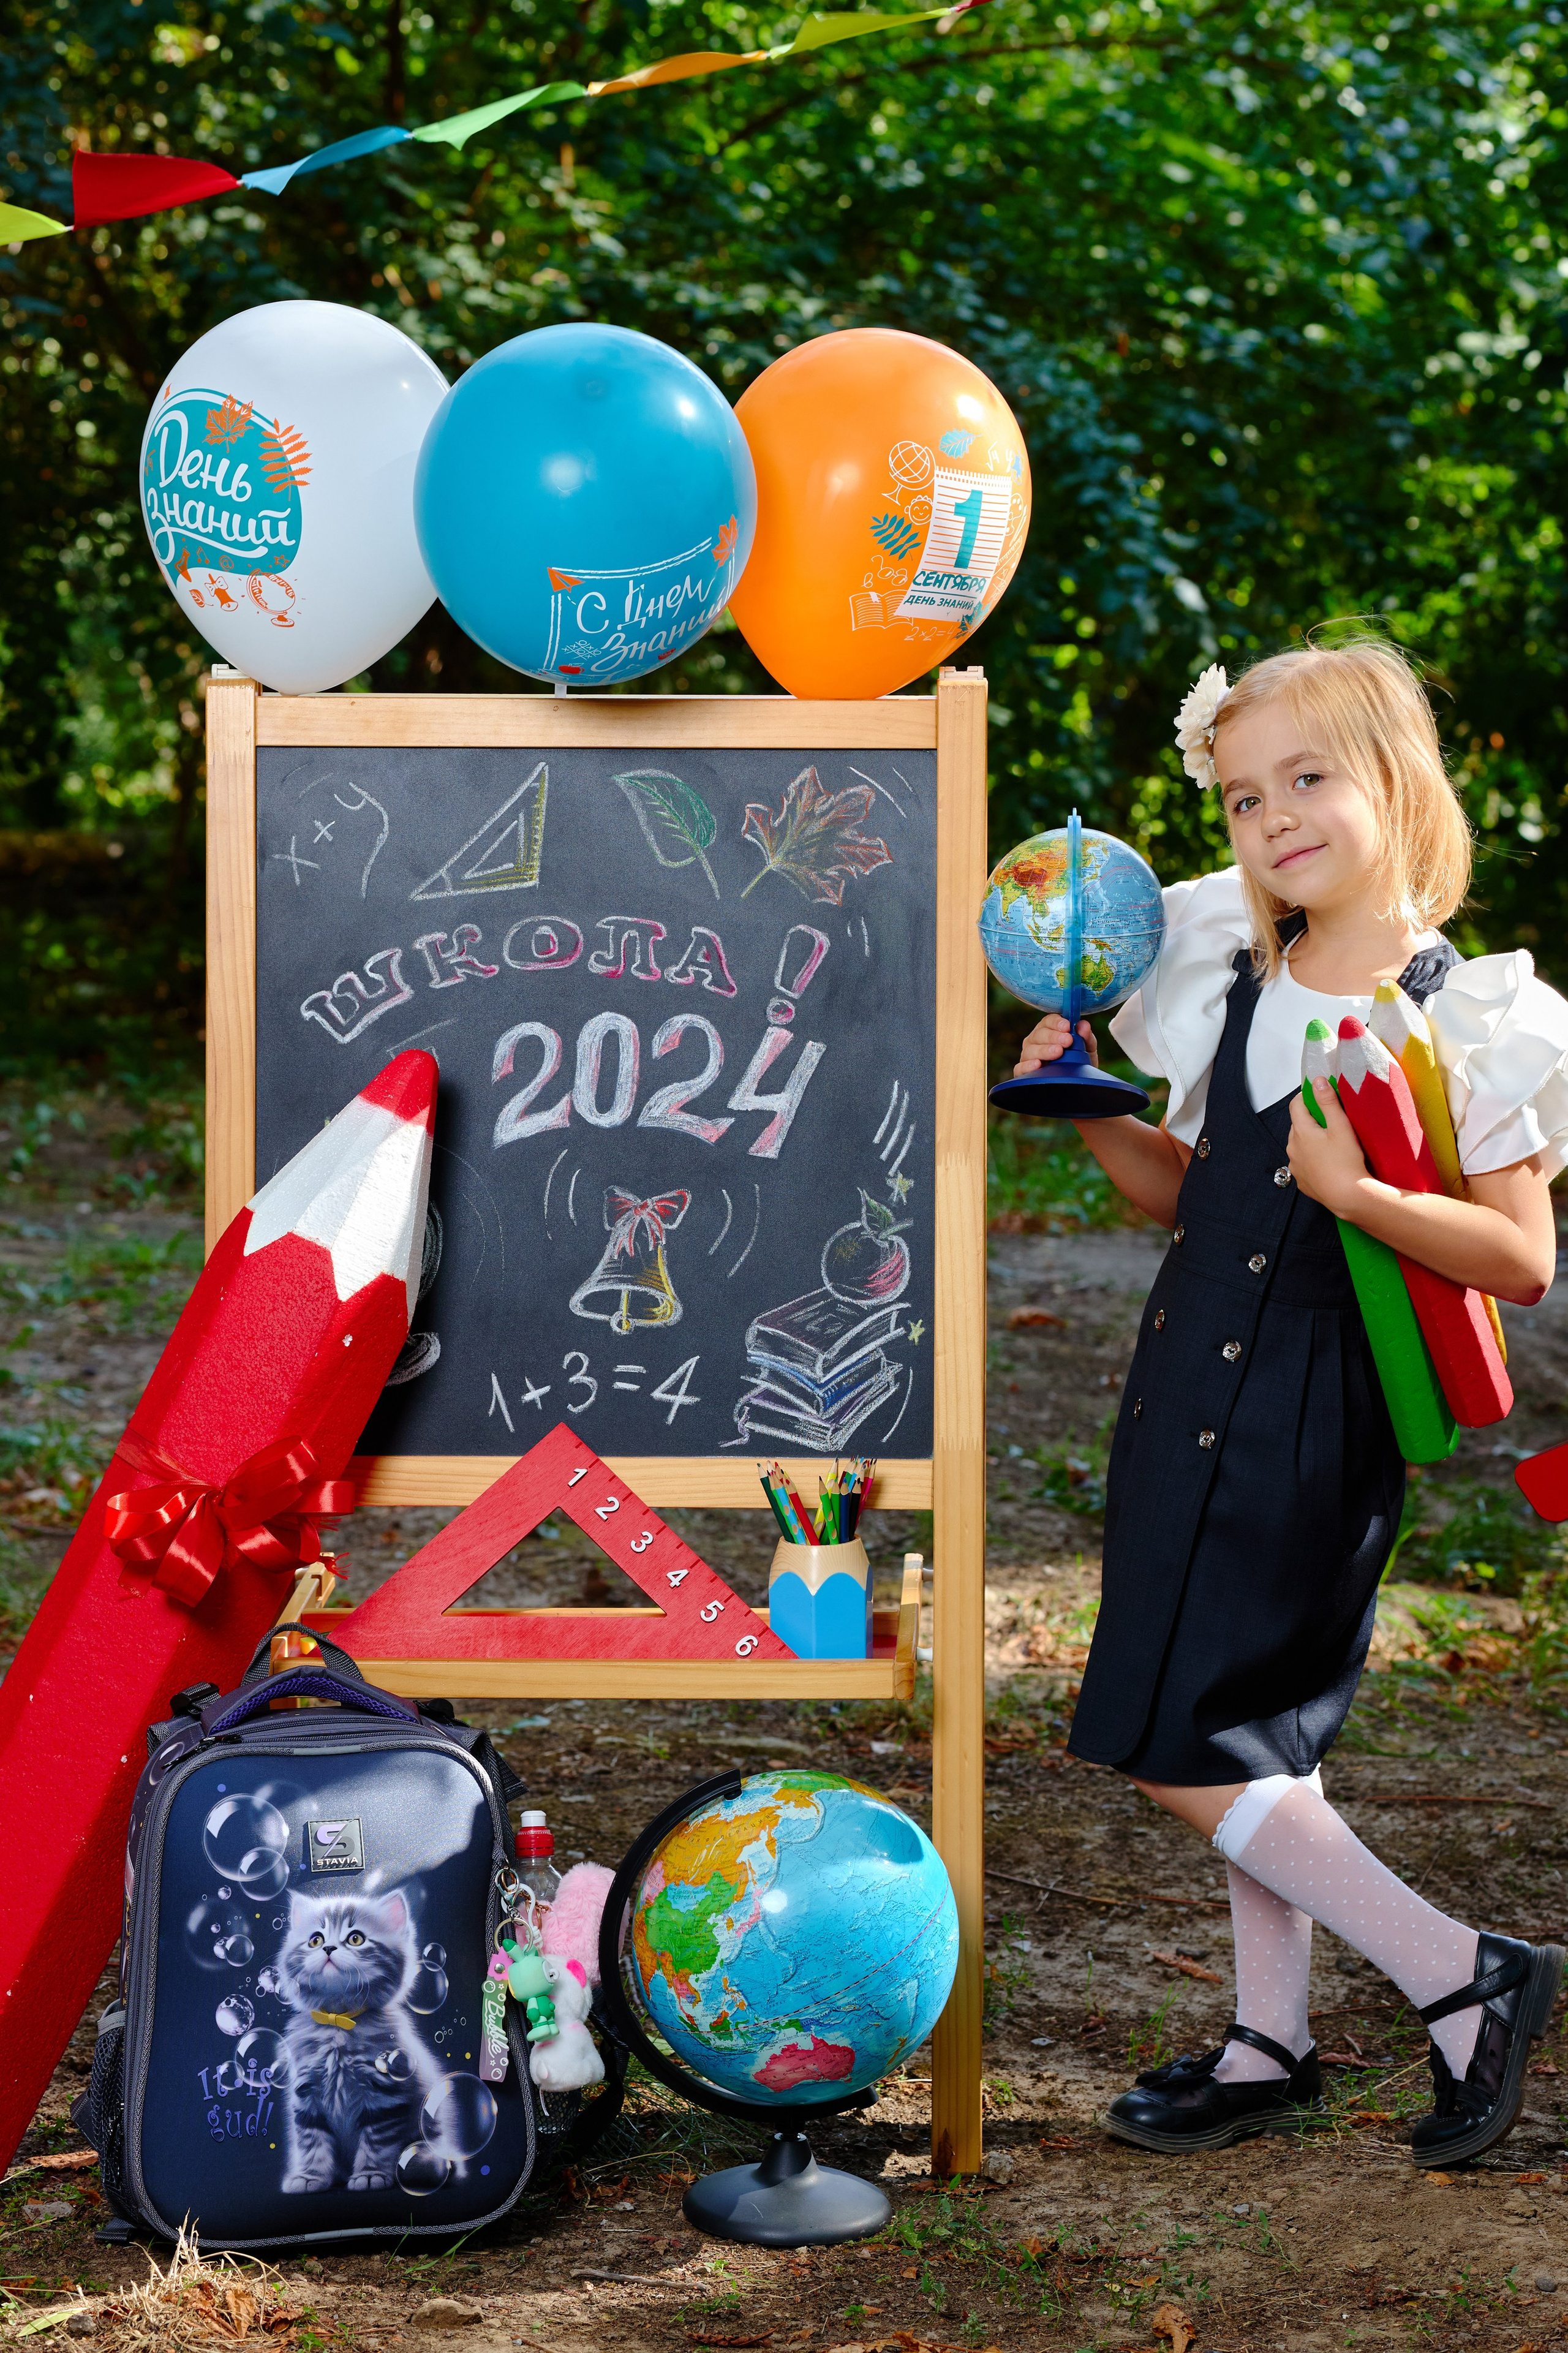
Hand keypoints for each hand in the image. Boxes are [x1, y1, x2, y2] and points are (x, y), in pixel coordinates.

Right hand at [1015, 1015, 1096, 1075]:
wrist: (1078, 1083)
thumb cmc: (1079, 1062)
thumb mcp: (1087, 1049)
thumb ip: (1086, 1037)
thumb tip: (1083, 1025)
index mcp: (1049, 1030)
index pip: (1048, 1021)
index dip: (1056, 1022)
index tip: (1067, 1026)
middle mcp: (1036, 1041)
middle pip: (1039, 1034)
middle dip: (1053, 1036)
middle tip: (1067, 1041)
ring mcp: (1028, 1056)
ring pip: (1030, 1050)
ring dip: (1044, 1050)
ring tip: (1058, 1052)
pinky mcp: (1023, 1071)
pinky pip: (1020, 1067)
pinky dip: (1028, 1065)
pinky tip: (1038, 1064)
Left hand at [1288, 1078, 1370, 1214]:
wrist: (1347, 1197)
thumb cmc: (1346, 1161)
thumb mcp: (1340, 1126)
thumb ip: (1328, 1102)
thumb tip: (1317, 1081)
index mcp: (1300, 1132)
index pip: (1296, 1105)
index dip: (1305, 1096)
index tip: (1317, 1093)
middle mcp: (1292, 1148)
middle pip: (1297, 1125)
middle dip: (1310, 1118)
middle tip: (1329, 1118)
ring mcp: (1295, 1166)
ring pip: (1299, 1145)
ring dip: (1310, 1139)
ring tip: (1330, 1141)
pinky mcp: (1301, 1181)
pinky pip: (1304, 1163)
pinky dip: (1312, 1158)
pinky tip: (1327, 1161)